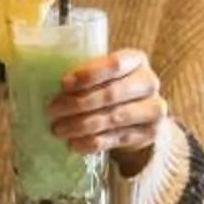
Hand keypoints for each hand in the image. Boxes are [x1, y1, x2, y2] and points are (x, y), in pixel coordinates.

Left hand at [49, 51, 168, 171]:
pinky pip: (116, 139)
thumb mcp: (100, 74)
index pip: (115, 64)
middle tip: (53, 110)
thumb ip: (83, 74)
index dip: (89, 75)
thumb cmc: (109, 87)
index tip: (64, 84)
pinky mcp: (149, 134)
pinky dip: (92, 142)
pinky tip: (73, 144)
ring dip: (81, 125)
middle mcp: (149, 82)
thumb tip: (50, 81)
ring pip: (114, 118)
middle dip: (79, 103)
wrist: (136, 115)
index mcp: (136, 60)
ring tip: (58, 129)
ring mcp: (153, 109)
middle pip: (113, 93)